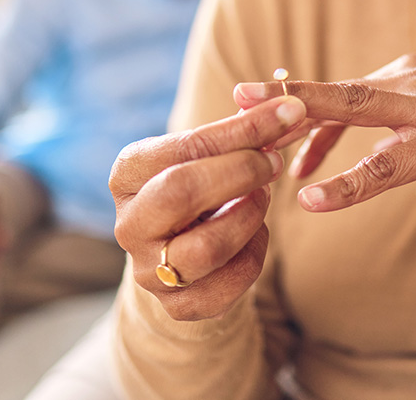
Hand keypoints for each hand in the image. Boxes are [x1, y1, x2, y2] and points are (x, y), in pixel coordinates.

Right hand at [109, 95, 305, 320]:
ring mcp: (148, 271)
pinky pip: (230, 283)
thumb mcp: (205, 155)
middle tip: (273, 161)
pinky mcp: (178, 306)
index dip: (240, 130)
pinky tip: (255, 233)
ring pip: (208, 246)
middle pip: (181, 192)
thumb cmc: (197, 187)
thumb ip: (239, 133)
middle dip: (239, 171)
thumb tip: (288, 108)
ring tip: (262, 196)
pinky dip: (255, 253)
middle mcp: (128, 224)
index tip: (287, 112)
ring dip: (250, 216)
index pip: (183, 147)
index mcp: (127, 175)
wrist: (178, 249)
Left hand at [234, 55, 415, 211]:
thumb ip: (395, 125)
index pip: (335, 90)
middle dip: (278, 104)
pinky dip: (346, 180)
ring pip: (350, 111)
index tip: (250, 119)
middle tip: (231, 111)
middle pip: (330, 92)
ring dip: (299, 130)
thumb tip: (355, 145)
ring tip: (256, 153)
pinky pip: (387, 162)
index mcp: (405, 75)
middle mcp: (410, 79)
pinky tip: (311, 196)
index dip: (291, 105)